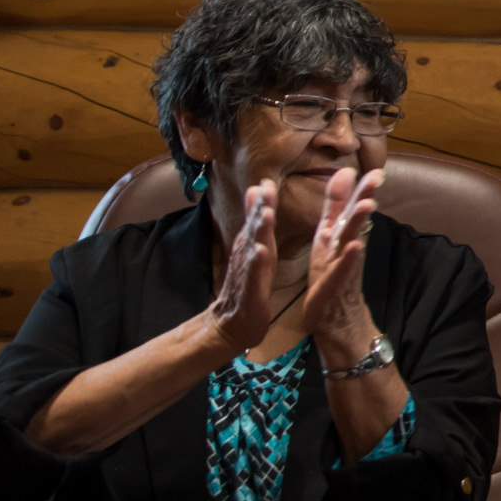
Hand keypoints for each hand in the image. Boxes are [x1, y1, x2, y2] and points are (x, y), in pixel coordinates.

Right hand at [201, 180, 279, 353]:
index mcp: (251, 243)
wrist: (232, 323)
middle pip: (254, 226)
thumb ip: (255, 220)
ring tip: (267, 213)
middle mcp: (247, 253)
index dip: (263, 198)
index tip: (268, 177)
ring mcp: (247, 271)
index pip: (257, 216)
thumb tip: (255, 191)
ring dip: (259, 230)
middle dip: (261, 206)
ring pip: (253, 247)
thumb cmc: (249, 283)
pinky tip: (261, 253)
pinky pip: (255, 275)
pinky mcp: (251, 290)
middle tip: (266, 185)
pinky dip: (258, 263)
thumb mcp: (254, 247)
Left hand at [301, 165, 383, 363]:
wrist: (334, 318)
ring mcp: (342, 266)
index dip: (363, 188)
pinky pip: (340, 271)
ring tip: (367, 205)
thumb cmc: (331, 273)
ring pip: (351, 241)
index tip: (377, 169)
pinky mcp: (332, 286)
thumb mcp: (329, 236)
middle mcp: (345, 248)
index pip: (353, 207)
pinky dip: (347, 259)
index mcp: (341, 235)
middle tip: (377, 177)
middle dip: (365, 198)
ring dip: (359, 224)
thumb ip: (336, 206)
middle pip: (356, 220)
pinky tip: (354, 246)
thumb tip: (344, 172)